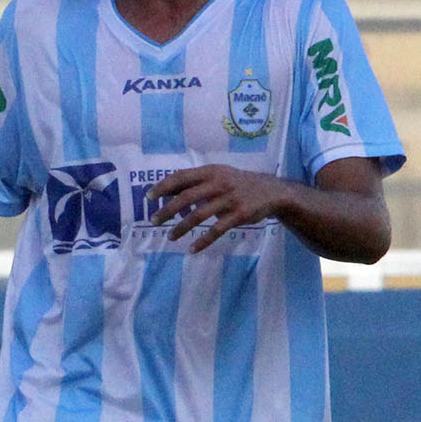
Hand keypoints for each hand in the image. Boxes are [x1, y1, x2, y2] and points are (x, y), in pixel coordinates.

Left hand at [149, 163, 292, 251]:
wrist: (271, 192)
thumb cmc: (238, 184)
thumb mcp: (218, 176)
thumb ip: (195, 182)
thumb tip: (166, 190)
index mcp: (211, 171)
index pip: (182, 177)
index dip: (164, 187)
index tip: (149, 198)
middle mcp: (219, 183)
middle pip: (187, 197)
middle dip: (167, 210)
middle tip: (154, 221)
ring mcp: (229, 199)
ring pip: (199, 215)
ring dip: (182, 228)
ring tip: (170, 237)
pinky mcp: (239, 215)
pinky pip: (217, 230)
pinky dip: (203, 241)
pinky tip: (192, 249)